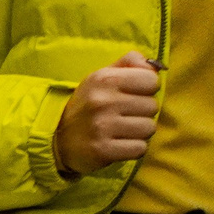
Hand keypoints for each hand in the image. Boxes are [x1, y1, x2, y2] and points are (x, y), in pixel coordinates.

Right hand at [53, 51, 161, 175]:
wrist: (58, 136)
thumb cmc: (89, 104)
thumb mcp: (102, 77)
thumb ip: (130, 64)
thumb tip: (155, 66)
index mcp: (103, 79)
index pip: (151, 80)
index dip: (146, 88)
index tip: (133, 95)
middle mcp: (102, 101)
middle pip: (152, 106)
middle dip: (142, 112)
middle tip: (124, 115)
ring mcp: (102, 126)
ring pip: (149, 128)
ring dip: (139, 132)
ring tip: (122, 130)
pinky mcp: (103, 150)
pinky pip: (140, 148)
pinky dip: (133, 148)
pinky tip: (119, 143)